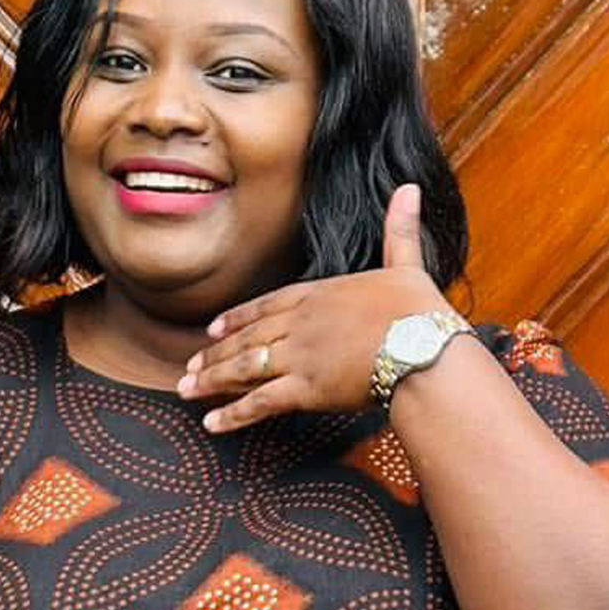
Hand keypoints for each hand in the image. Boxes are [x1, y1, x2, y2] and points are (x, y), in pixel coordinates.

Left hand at [178, 184, 456, 431]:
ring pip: (244, 368)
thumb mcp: (407, 264)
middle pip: (248, 338)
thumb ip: (399, 229)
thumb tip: (409, 187)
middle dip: (216, 352)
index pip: (268, 304)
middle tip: (189, 365)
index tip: (212, 327)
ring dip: (213, 379)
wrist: (422, 347)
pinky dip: (233, 414)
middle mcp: (299, 323)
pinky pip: (259, 403)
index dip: (238, 317)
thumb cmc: (419, 311)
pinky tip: (211, 422)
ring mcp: (298, 356)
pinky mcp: (304, 389)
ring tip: (186, 389)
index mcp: (319, 294)